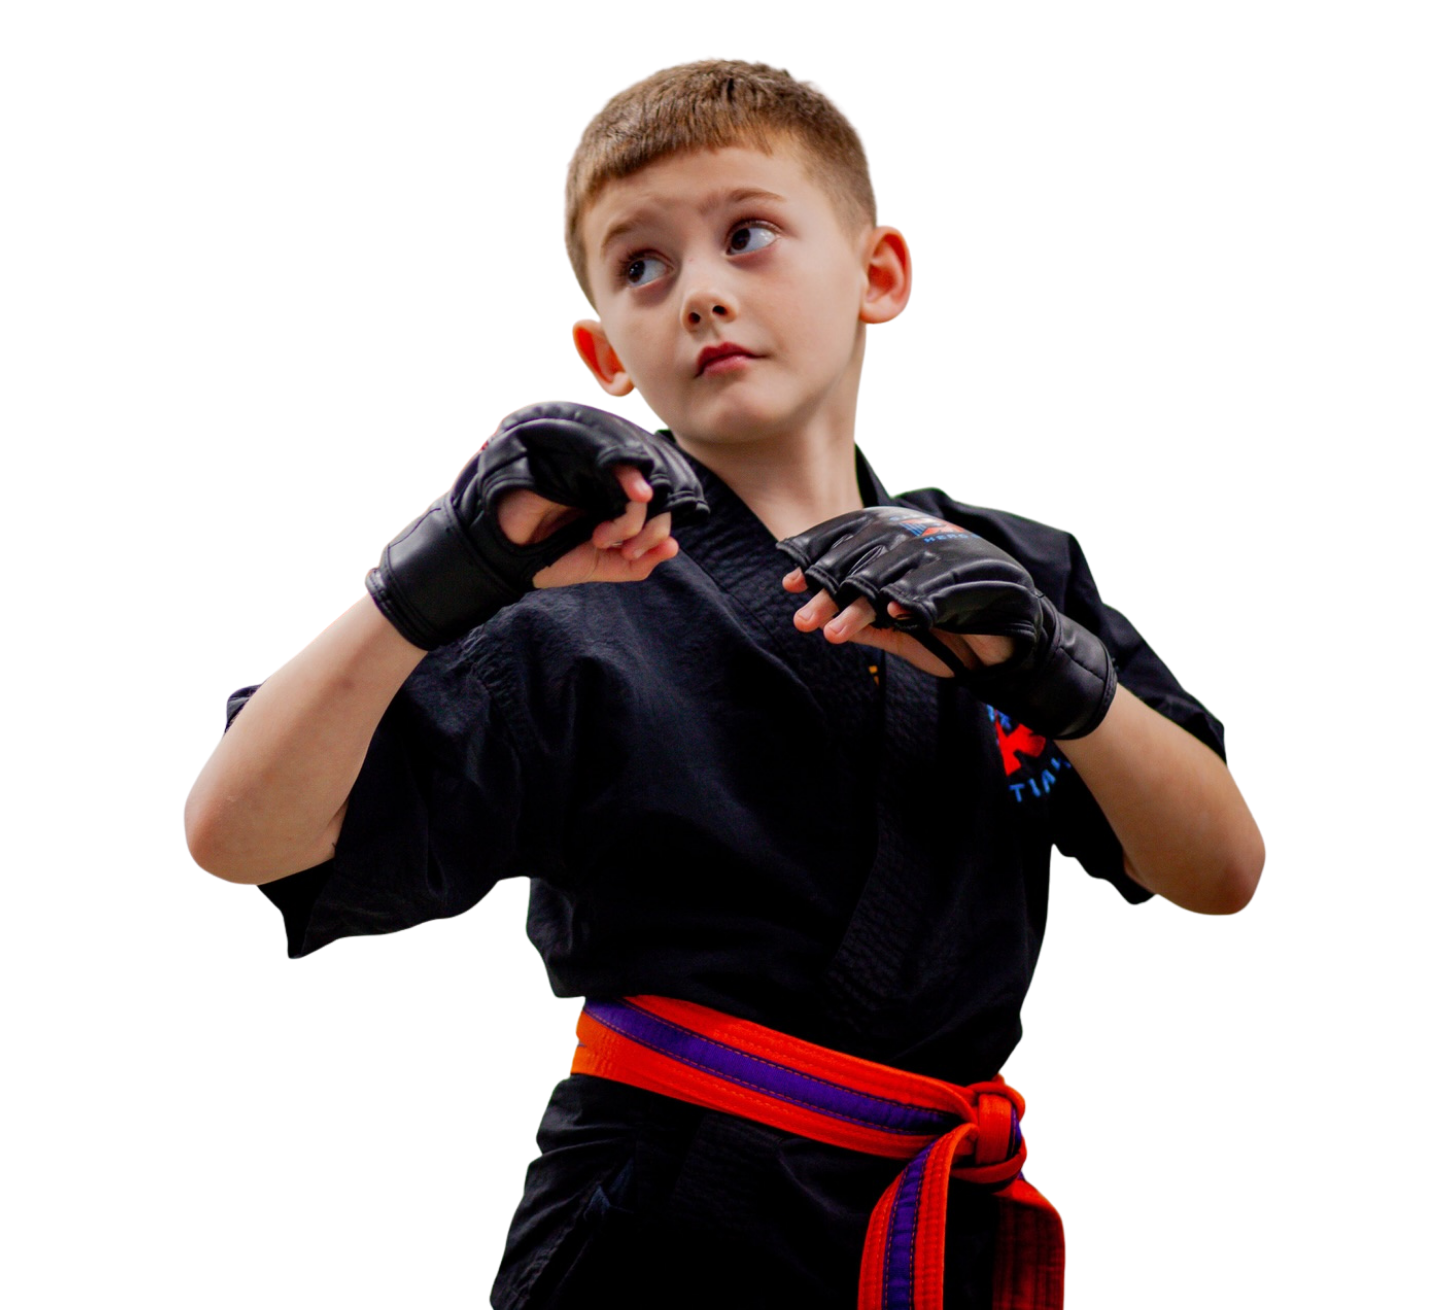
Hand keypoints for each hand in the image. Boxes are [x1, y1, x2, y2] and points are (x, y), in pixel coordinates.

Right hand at [498, 465, 677, 588]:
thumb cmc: (548, 558)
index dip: (658, 530)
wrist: (505, 556)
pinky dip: (628, 482)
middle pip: (656, 490)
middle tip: (627, 549)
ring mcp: (593, 471)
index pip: (657, 507)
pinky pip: (615, 461)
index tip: (632, 554)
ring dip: (634, 513)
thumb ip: (637, 564)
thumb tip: (674, 548)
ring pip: (639, 477)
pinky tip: (626, 501)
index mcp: (614, 504)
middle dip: (652, 525)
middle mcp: (608, 484)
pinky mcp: (577, 460)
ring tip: (603, 538)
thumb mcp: (600, 566)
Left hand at [777, 507, 1115, 738]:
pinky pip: (934, 590)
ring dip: (859, 605)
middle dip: (830, 586)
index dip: (821, 555)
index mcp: (908, 543)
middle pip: (866, 556)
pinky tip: (888, 617)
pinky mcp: (975, 582)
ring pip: (892, 574)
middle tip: (801, 616)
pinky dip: (909, 602)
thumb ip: (868, 624)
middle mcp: (926, 541)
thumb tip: (825, 622)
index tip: (789, 581)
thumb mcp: (902, 634)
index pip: (856, 537)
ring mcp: (950, 559)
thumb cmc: (953, 638)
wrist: (1013, 652)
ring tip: (831, 632)